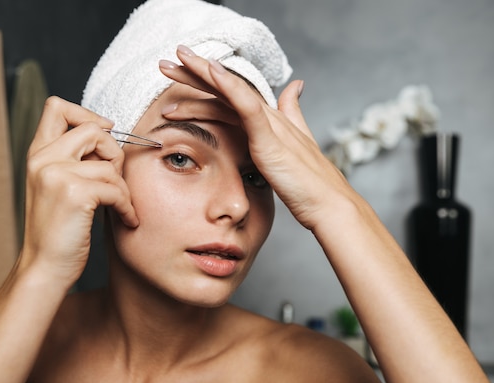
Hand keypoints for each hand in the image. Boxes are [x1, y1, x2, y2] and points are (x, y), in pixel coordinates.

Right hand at [18, 97, 137, 285]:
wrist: (45, 267)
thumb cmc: (59, 230)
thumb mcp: (58, 186)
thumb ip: (75, 160)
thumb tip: (109, 136)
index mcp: (38, 154)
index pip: (57, 107)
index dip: (87, 114)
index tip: (106, 132)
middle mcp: (43, 159)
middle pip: (93, 129)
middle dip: (114, 152)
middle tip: (116, 179)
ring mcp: (56, 175)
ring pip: (109, 165)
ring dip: (123, 189)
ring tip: (122, 206)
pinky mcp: (74, 194)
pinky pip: (116, 189)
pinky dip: (127, 207)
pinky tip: (126, 219)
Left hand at [159, 46, 355, 231]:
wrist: (329, 207)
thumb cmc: (312, 186)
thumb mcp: (296, 147)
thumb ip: (293, 115)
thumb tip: (296, 87)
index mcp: (270, 122)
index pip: (231, 98)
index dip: (205, 85)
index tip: (180, 79)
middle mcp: (269, 117)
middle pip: (225, 89)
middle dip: (193, 74)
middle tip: (164, 63)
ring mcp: (270, 125)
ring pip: (230, 92)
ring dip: (200, 74)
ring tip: (172, 63)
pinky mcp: (271, 138)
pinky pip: (247, 106)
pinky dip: (229, 86)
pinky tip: (210, 72)